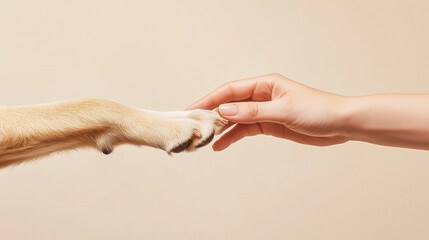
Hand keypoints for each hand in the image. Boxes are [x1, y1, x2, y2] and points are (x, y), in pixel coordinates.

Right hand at [187, 73, 348, 150]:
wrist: (341, 124)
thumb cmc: (319, 110)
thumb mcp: (284, 110)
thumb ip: (253, 111)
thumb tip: (225, 110)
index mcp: (265, 84)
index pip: (231, 90)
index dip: (210, 99)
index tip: (194, 110)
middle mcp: (262, 95)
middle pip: (230, 103)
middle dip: (212, 114)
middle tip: (195, 126)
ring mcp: (265, 111)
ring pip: (236, 118)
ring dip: (222, 128)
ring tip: (206, 139)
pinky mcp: (269, 125)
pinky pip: (246, 129)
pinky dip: (233, 137)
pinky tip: (222, 144)